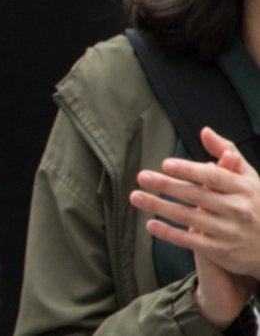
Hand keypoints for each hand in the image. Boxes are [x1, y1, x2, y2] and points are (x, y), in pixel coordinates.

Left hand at [129, 127, 259, 325]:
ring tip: (135, 197)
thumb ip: (227, 154)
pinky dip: (169, 233)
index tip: (165, 164)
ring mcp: (229, 231)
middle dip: (166, 185)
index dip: (189, 170)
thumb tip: (204, 131)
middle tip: (142, 176)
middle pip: (196, 195)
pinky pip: (190, 240)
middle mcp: (238, 210)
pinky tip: (150, 224)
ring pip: (188, 217)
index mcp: (244, 189)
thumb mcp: (250, 179)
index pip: (213, 177)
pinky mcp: (221, 251)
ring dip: (159, 206)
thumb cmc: (256, 204)